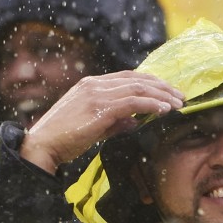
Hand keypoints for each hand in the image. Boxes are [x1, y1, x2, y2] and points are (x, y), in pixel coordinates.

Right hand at [19, 71, 183, 174]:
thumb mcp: (91, 126)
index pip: (128, 77)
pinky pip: (133, 102)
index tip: (167, 92)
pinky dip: (151, 105)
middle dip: (162, 87)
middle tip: (180, 97)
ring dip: (162, 95)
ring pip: (138, 88)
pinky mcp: (99, 108)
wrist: (42, 145)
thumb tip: (135, 122)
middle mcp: (94, 85)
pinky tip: (164, 110)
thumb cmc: (63, 139)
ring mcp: (96, 94)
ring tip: (177, 104)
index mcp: (90, 85)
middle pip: (137, 79)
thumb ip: (114, 122)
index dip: (151, 82)